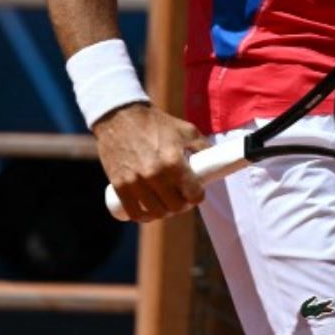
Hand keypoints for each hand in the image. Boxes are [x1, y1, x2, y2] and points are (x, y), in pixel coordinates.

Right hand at [94, 104, 206, 222]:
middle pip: (175, 207)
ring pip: (155, 213)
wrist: (121, 117)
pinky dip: (143, 217)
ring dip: (164, 212)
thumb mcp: (187, 131)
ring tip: (166, 204)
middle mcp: (154, 175)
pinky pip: (133, 213)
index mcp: (173, 162)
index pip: (193, 194)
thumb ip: (203, 147)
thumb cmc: (157, 123)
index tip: (196, 193)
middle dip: (182, 205)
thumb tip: (216, 163)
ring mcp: (135, 182)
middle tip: (182, 198)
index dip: (198, 196)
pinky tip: (149, 212)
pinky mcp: (119, 185)